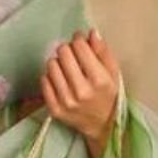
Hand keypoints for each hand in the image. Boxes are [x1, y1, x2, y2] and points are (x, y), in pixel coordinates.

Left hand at [40, 28, 118, 157]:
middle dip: (68, 49)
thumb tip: (91, 32)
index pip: (80, 46)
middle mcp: (81, 91)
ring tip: (67, 68)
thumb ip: (103, 51)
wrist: (102, 125)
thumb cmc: (108, 95)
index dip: (79, 40)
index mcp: (99, 80)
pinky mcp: (54, 109)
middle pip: (63, 52)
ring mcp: (66, 101)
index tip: (80, 42)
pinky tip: (60, 79)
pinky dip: (51, 76)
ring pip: (51, 64)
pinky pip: (44, 80)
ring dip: (58, 62)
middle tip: (73, 55)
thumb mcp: (113, 72)